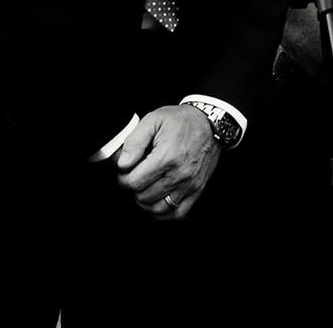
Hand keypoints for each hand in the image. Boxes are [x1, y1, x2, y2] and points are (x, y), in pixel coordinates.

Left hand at [114, 104, 219, 219]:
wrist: (211, 122)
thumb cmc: (181, 121)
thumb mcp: (153, 120)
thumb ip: (134, 142)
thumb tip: (122, 164)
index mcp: (167, 157)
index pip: (134, 182)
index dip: (123, 177)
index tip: (126, 170)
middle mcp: (179, 174)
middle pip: (143, 196)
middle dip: (134, 188)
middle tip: (136, 175)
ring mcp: (189, 184)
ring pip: (158, 208)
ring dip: (146, 200)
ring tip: (145, 187)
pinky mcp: (197, 189)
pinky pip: (177, 213)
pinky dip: (163, 212)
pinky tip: (157, 200)